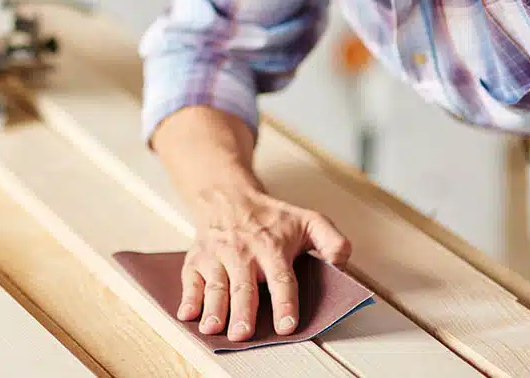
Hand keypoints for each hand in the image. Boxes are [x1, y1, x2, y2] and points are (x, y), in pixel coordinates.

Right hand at [176, 188, 350, 340]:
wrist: (227, 196)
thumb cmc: (270, 217)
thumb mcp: (308, 220)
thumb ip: (332, 241)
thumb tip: (341, 263)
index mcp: (273, 247)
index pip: (281, 279)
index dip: (284, 304)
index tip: (286, 325)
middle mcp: (243, 252)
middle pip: (244, 286)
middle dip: (242, 311)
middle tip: (242, 334)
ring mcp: (218, 256)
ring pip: (216, 286)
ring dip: (214, 308)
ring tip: (213, 328)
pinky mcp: (197, 260)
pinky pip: (191, 280)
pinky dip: (188, 297)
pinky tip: (188, 313)